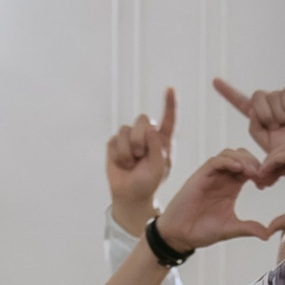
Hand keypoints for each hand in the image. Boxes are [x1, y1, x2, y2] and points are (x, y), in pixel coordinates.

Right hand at [106, 90, 175, 236]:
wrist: (130, 196)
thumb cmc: (148, 183)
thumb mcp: (159, 167)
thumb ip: (157, 147)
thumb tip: (148, 127)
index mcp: (162, 140)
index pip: (168, 119)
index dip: (169, 104)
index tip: (170, 88)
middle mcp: (146, 135)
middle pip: (142, 119)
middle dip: (140, 138)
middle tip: (141, 156)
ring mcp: (129, 139)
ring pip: (126, 130)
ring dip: (128, 151)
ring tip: (132, 164)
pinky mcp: (115, 144)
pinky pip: (114, 141)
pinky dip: (119, 155)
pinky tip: (123, 164)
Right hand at [155, 148, 273, 253]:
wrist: (180, 235)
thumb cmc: (202, 231)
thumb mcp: (231, 229)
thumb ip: (248, 228)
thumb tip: (268, 235)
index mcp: (231, 187)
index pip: (249, 169)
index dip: (261, 172)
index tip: (268, 183)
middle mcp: (222, 178)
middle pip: (242, 156)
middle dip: (255, 162)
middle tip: (262, 176)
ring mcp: (211, 176)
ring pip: (229, 154)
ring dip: (243, 159)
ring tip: (253, 172)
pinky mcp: (200, 177)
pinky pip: (215, 162)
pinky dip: (228, 161)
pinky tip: (239, 169)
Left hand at [212, 76, 284, 157]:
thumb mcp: (271, 151)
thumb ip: (256, 138)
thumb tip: (252, 127)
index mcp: (261, 118)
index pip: (241, 103)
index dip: (228, 92)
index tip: (214, 82)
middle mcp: (271, 106)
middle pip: (255, 97)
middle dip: (264, 114)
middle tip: (278, 126)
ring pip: (271, 97)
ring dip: (280, 114)